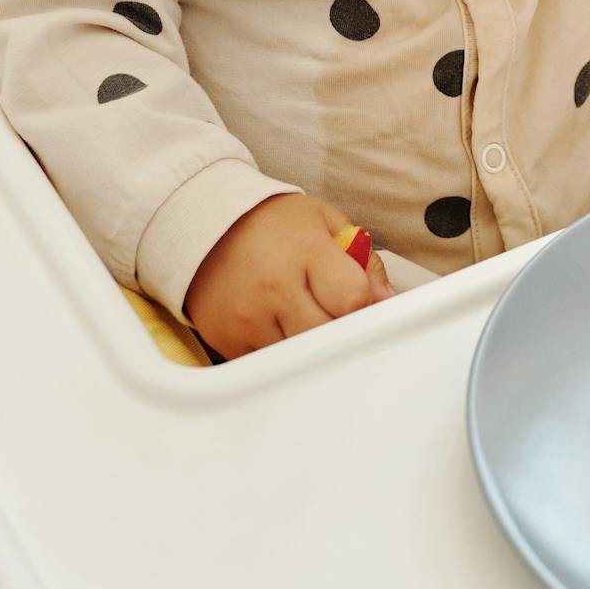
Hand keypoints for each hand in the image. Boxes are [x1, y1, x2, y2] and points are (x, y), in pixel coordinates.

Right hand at [182, 192, 394, 358]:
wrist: (204, 224)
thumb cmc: (271, 224)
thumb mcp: (325, 222)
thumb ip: (362, 260)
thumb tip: (385, 299)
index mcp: (305, 252)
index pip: (352, 300)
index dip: (364, 304)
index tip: (358, 299)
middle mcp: (274, 288)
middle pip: (328, 336)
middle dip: (339, 327)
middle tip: (332, 310)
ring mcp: (248, 318)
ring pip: (299, 357)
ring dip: (309, 344)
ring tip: (302, 313)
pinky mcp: (227, 341)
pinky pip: (268, 365)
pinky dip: (279, 352)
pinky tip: (276, 325)